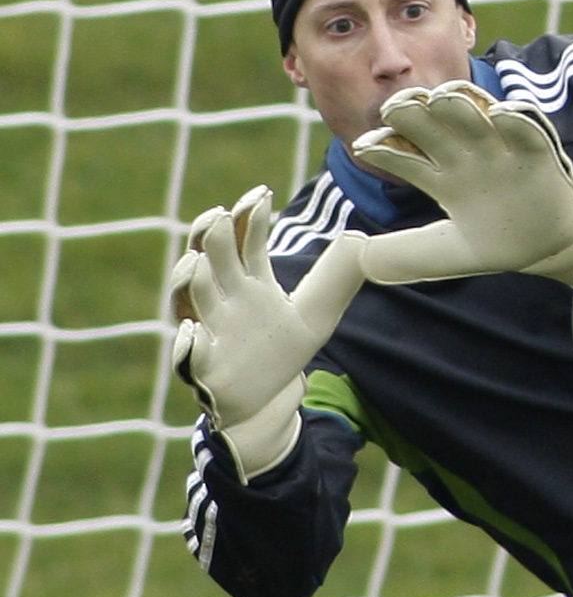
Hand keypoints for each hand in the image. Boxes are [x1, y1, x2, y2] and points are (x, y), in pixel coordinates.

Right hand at [170, 185, 366, 479]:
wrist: (262, 403)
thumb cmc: (279, 350)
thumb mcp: (315, 314)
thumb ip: (335, 280)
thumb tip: (361, 239)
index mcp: (248, 283)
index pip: (247, 242)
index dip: (252, 218)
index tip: (262, 194)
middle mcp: (222, 301)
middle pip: (211, 262)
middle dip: (212, 239)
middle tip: (220, 215)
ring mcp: (208, 332)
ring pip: (190, 302)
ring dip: (190, 281)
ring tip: (196, 261)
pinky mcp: (202, 370)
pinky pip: (187, 357)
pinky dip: (187, 346)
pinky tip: (192, 333)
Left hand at [350, 80, 572, 287]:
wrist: (553, 249)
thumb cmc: (502, 243)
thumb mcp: (451, 252)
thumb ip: (407, 252)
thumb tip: (359, 258)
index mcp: (441, 175)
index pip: (403, 153)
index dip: (383, 147)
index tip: (365, 147)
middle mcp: (466, 155)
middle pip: (430, 122)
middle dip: (410, 110)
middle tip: (395, 109)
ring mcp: (500, 149)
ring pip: (471, 114)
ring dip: (453, 103)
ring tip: (440, 100)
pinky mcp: (537, 152)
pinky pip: (526, 127)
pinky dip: (514, 117)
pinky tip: (498, 113)